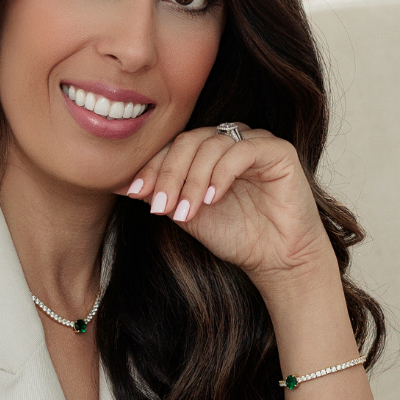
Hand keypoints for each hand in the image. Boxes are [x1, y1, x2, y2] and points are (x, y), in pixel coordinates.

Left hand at [120, 126, 333, 288]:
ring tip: (186, 212)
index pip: (174, 147)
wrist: (277, 259)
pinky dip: (221, 174)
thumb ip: (161, 195)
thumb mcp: (187, 215)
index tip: (136, 192)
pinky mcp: (278, 151)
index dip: (153, 167)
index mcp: (208, 151)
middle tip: (160, 206)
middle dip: (169, 174)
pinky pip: (241, 151)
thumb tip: (121, 183)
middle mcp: (230, 141)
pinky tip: (213, 199)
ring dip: (193, 180)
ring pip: (211, 145)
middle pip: (189, 141)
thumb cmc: (237, 236)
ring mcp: (255, 142)